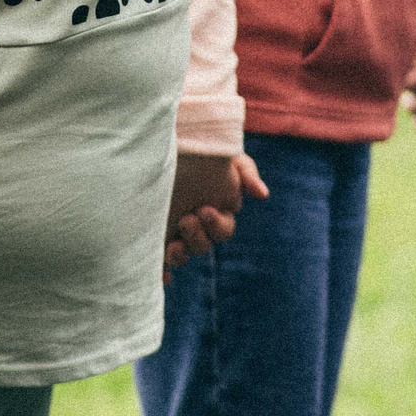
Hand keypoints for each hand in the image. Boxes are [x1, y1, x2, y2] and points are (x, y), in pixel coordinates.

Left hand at [162, 151, 267, 278]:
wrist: (167, 141)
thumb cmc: (201, 146)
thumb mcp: (226, 155)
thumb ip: (245, 172)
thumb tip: (262, 194)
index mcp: (216, 213)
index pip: (222, 229)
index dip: (216, 225)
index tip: (204, 210)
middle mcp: (196, 227)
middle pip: (202, 246)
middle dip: (197, 238)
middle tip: (186, 220)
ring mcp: (173, 232)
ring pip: (182, 257)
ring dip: (180, 256)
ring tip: (172, 245)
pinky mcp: (153, 235)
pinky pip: (158, 262)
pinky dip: (160, 271)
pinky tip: (159, 274)